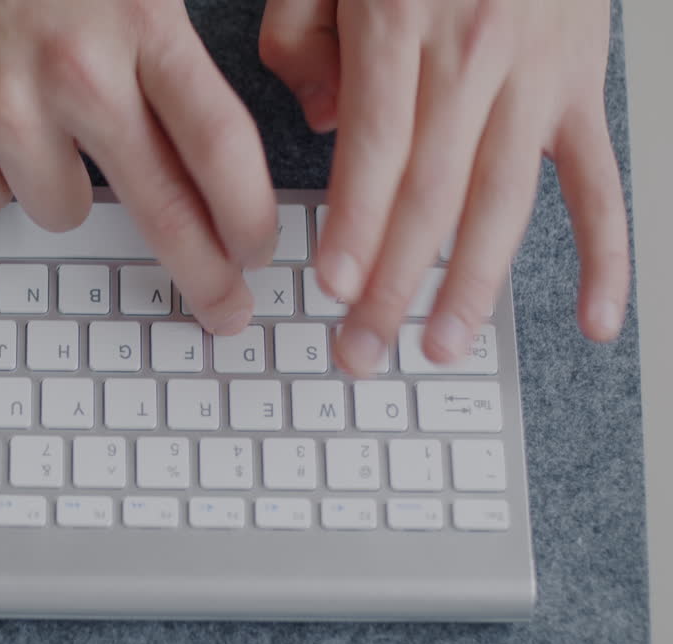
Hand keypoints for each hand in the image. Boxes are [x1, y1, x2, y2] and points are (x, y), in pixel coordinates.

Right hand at [0, 0, 277, 334]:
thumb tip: (214, 159)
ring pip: (65, 210)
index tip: (260, 251)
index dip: (248, 214)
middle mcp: (74, 67)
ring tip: (33, 113)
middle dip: (204, 272)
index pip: (217, 142)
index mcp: (137, 17)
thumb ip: (166, 54)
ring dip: (60, 181)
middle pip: (163, 206)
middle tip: (226, 306)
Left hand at [260, 0, 628, 374]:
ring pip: (505, 202)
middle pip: (432, 194)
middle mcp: (475, 57)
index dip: (355, 225)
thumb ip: (301, 39)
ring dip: (472, 285)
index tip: (332, 285)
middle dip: (393, 283)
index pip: (376, 149)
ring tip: (441, 348)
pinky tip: (595, 317)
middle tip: (361, 348)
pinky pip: (598, 182)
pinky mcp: (582, 87)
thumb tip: (326, 123)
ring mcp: (539, 78)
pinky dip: (604, 254)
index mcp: (401, 23)